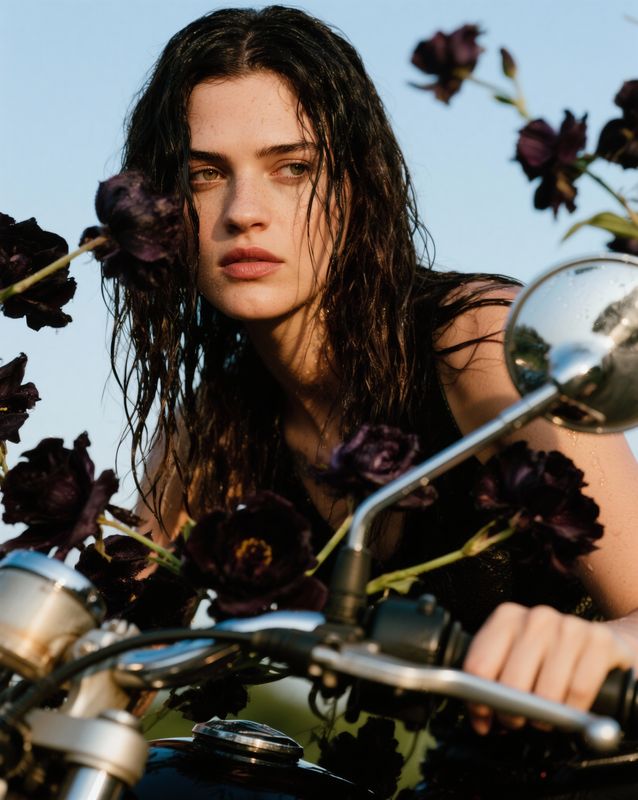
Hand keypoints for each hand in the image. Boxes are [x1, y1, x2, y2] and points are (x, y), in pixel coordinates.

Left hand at [463, 602, 634, 734]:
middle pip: (511, 684)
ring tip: (544, 717)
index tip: (484, 717)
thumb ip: (492, 683)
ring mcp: (568, 627)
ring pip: (545, 693)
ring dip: (543, 718)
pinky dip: (572, 712)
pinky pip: (578, 691)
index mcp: (506, 618)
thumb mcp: (516, 658)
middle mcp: (536, 618)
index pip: (479, 665)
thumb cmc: (550, 656)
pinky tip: (569, 711)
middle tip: (518, 721)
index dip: (478, 701)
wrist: (600, 643)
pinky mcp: (599, 641)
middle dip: (511, 714)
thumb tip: (481, 721)